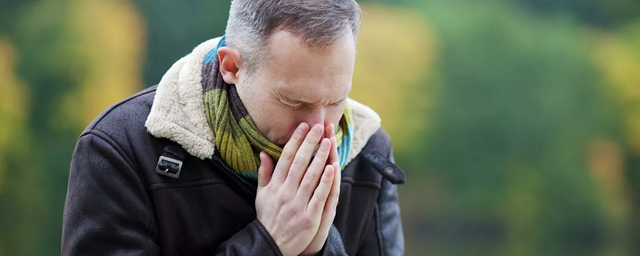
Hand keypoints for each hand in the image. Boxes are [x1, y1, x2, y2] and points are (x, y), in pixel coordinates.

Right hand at [256, 123, 335, 255]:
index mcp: (274, 186)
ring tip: (327, 141)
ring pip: (311, 176)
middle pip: (299, 163)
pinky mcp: (309, 217)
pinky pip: (319, 195)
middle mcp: (285, 192)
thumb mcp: (261, 195)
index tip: (303, 126)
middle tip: (318, 127)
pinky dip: (326, 181)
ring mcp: (297, 204)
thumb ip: (264, 173)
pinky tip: (332, 167)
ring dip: (320, 157)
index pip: (286, 158)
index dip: (295, 141)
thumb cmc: (268, 217)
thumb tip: (263, 153)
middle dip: (309, 143)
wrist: (271, 244)